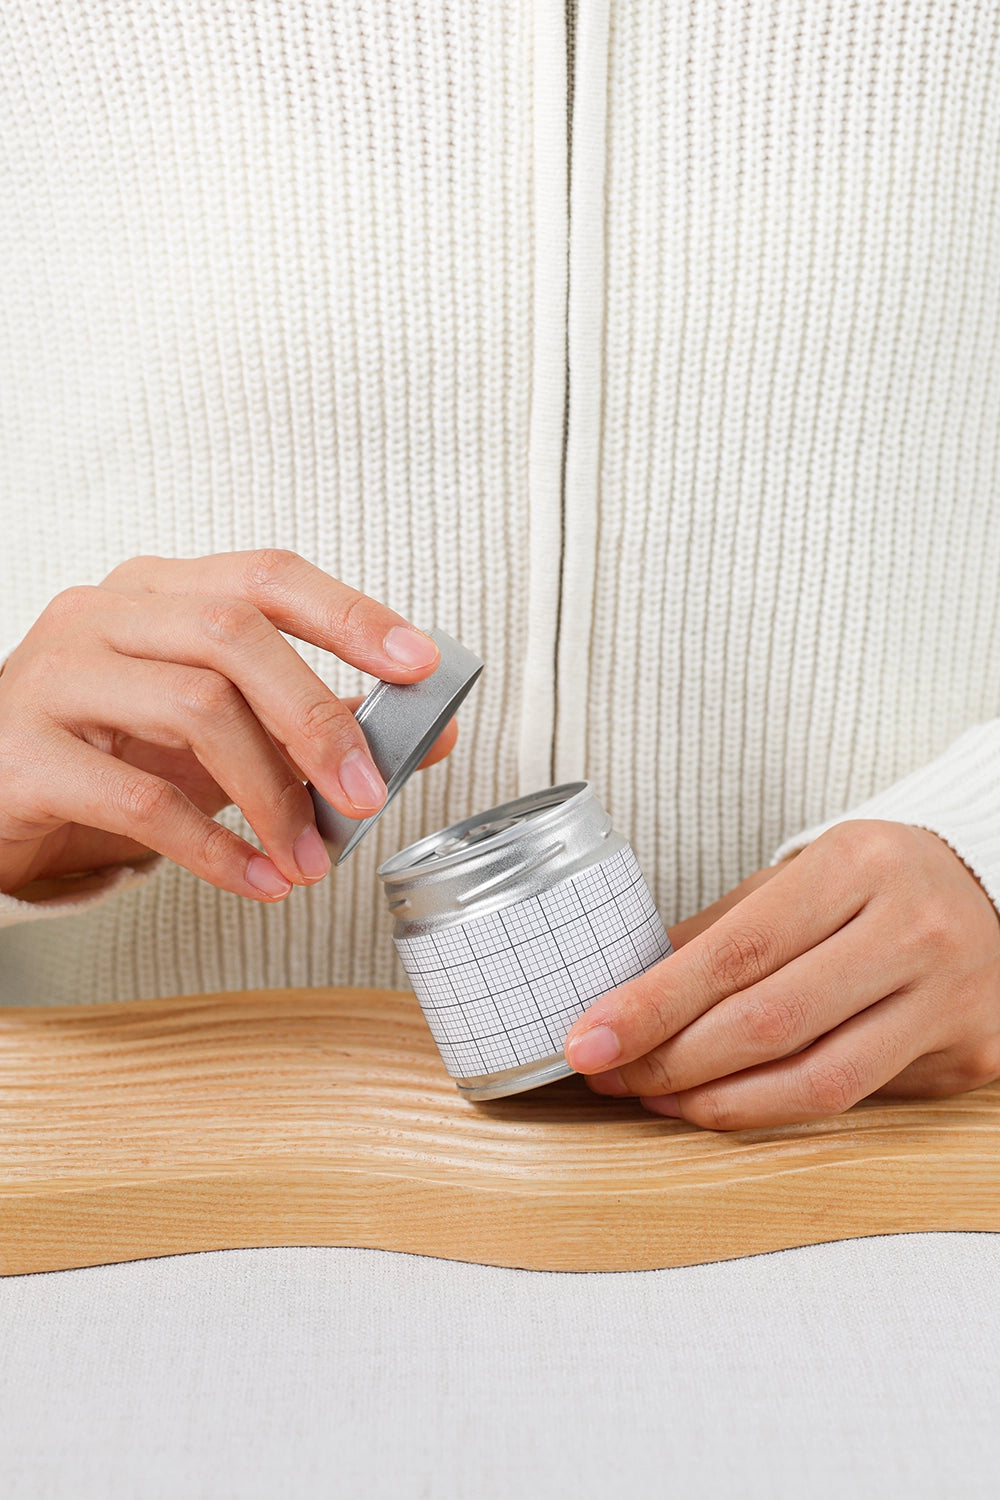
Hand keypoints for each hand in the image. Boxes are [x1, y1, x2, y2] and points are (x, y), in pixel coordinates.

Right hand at [0, 550, 454, 900]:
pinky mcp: (23, 753)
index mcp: (161, 591)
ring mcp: (56, 676)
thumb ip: (315, 721)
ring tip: (308, 857)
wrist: (2, 795)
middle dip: (316, 717)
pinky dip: (213, 847)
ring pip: (192, 707)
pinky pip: (138, 799)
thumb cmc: (116, 749)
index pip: (266, 577)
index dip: (349, 614)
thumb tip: (432, 734)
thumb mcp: (221, 726)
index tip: (419, 664)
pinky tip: (255, 878)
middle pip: (232, 635)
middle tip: (364, 793)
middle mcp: (105, 615)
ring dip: (270, 794)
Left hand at [564, 821, 999, 1128]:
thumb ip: (718, 930)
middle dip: (671, 1060)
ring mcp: (949, 997)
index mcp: (858, 864)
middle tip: (609, 1075)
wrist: (991, 895)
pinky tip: (725, 1102)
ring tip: (658, 1099)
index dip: (653, 1004)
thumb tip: (623, 990)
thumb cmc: (875, 885)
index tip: (590, 1037)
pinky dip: (776, 1108)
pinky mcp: (969, 1055)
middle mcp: (913, 928)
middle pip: (769, 1021)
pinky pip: (855, 1099)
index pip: (736, 950)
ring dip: (718, 1100)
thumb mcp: (797, 877)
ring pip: (815, 1080)